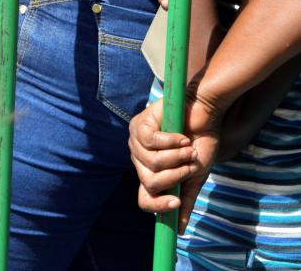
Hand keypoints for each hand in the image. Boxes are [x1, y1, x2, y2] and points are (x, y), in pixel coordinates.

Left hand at [129, 97, 220, 233]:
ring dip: (177, 157)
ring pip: (152, 163)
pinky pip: (151, 142)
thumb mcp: (196, 174)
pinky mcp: (139, 125)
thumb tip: (180, 230)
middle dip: (176, 175)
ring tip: (188, 147)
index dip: (158, 206)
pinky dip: (171, 141)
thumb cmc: (200, 141)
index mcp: (152, 174)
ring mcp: (136, 143)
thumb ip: (186, 198)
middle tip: (191, 163)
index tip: (176, 202)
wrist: (205, 112)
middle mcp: (140, 161)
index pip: (144, 200)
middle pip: (149, 183)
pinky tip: (181, 136)